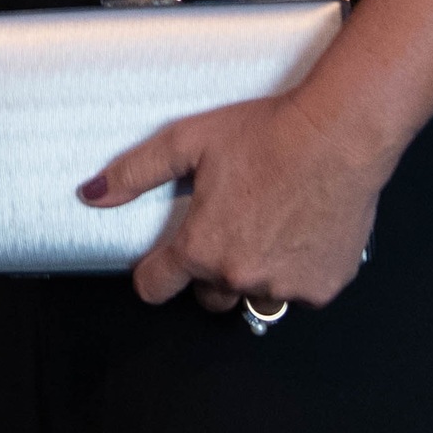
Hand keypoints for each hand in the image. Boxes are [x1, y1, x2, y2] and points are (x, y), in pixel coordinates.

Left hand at [78, 89, 384, 313]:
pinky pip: (299, 292)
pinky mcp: (322, 288)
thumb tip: (94, 193)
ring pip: (256, 297)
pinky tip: (300, 229)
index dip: (153, 273)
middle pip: (208, 297)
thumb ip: (137, 171)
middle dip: (209, 272)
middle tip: (226, 229)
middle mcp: (240, 276)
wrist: (338, 136)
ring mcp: (284, 287)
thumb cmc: (269, 135)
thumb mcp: (189, 140)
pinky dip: (297, 270)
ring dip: (255, 274)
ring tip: (267, 225)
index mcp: (202, 247)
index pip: (156, 287)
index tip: (158, 266)